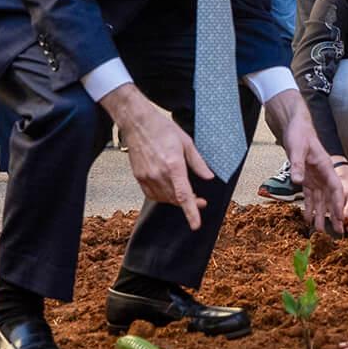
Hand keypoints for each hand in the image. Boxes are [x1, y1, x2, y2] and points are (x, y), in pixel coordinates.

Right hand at [101, 83, 211, 227]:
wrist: (138, 123)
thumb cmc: (163, 129)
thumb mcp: (187, 143)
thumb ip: (198, 163)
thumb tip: (209, 177)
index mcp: (173, 165)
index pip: (184, 195)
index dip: (191, 212)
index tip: (196, 225)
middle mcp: (159, 174)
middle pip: (175, 199)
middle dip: (189, 204)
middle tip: (201, 200)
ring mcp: (147, 177)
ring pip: (164, 199)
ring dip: (176, 200)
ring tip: (185, 192)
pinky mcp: (139, 177)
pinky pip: (152, 195)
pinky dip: (162, 197)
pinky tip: (169, 190)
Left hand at [263, 90, 345, 235]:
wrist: (295, 127)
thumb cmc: (299, 135)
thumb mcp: (297, 148)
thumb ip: (297, 165)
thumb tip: (297, 181)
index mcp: (326, 167)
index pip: (335, 189)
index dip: (338, 204)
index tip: (340, 218)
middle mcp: (323, 175)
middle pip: (330, 198)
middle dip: (333, 215)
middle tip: (337, 232)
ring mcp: (315, 178)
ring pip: (320, 200)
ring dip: (320, 215)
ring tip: (320, 231)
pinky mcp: (307, 179)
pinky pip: (309, 196)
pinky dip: (309, 207)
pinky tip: (308, 219)